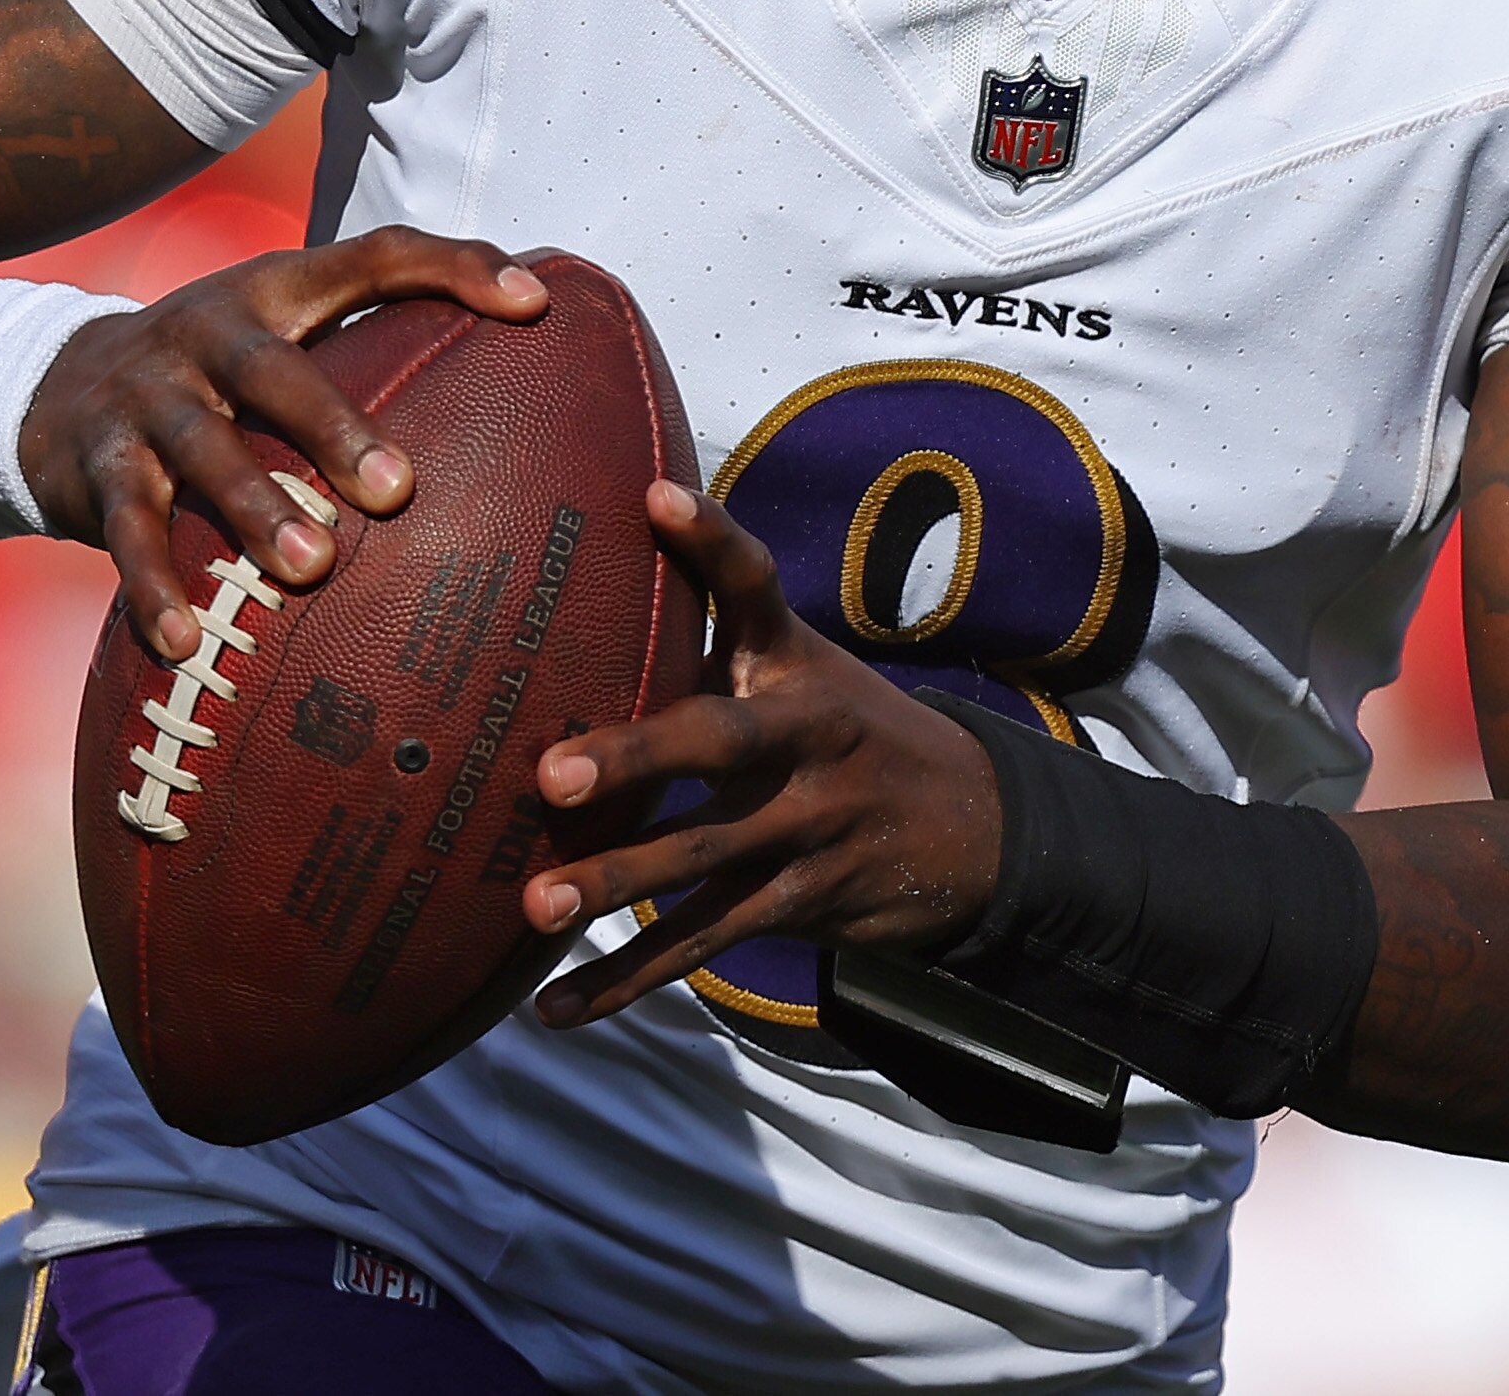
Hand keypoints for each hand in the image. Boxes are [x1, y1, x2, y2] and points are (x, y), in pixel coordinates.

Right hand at [19, 226, 544, 660]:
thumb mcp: (288, 334)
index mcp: (275, 291)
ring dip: (256, 511)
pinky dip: (155, 585)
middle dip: (334, 427)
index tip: (534, 303)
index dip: (454, 266)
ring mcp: (147, 397)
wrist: (53, 387)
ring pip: (203, 451)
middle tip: (398, 491)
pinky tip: (185, 642)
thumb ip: (383, 341)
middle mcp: (207, 332)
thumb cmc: (219, 370)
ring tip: (310, 570)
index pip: (376, 256)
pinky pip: (129, 527)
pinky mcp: (97, 464)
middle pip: (274, 370)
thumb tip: (530, 368)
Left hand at [520, 481, 1006, 1027]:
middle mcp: (808, 738)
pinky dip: (630, 979)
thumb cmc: (841, 730)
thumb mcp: (801, 668)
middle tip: (555, 774)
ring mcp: (809, 826)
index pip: (756, 589)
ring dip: (618, 885)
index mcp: (798, 665)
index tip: (656, 498)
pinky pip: (705, 944)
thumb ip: (711, 634)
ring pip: (704, 859)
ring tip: (537, 907)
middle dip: (638, 758)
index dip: (712, 541)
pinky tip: (558, 1010)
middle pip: (719, 744)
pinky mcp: (799, 902)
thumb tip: (582, 580)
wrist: (971, 826)